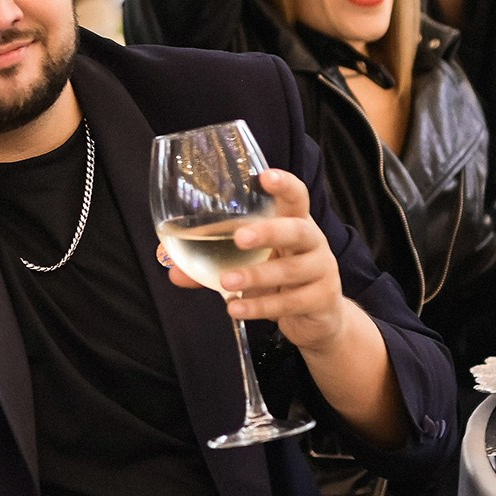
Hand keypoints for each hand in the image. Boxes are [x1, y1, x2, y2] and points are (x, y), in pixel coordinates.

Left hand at [157, 167, 350, 352]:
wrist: (317, 318)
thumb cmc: (279, 278)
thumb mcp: (251, 264)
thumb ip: (212, 264)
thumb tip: (172, 270)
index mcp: (295, 223)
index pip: (296, 196)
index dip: (284, 185)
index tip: (265, 176)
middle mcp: (313, 242)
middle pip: (297, 230)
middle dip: (268, 232)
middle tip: (239, 237)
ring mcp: (321, 271)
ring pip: (291, 270)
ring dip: (256, 276)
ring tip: (226, 281)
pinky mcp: (322, 300)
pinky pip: (290, 302)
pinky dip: (260, 306)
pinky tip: (236, 307)